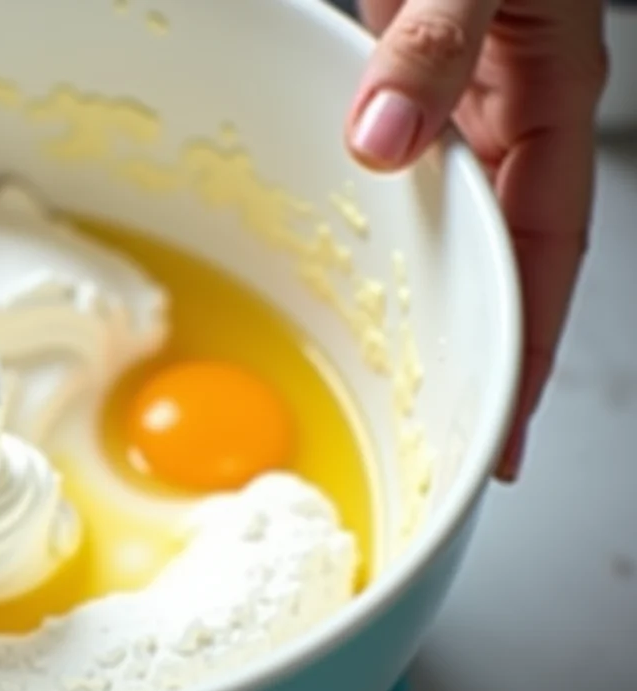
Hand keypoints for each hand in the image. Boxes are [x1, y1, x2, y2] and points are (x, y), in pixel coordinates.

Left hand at [345, 0, 607, 481]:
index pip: (545, 254)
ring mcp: (458, 93)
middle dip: (488, 345)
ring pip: (454, 219)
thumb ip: (435, 45)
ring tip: (409, 364)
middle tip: (457, 430)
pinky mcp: (412, 71)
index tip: (509, 430)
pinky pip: (408, 168)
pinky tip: (359, 247)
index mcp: (546, 94)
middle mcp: (507, 105)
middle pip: (504, 254)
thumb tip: (385, 142)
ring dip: (433, 288)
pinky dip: (387, 218)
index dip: (529, 347)